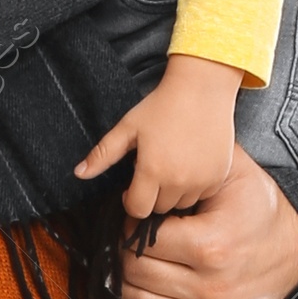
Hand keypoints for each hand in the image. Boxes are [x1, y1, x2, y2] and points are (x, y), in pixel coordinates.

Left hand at [75, 49, 240, 221]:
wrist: (203, 88)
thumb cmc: (162, 105)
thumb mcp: (127, 128)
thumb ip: (103, 155)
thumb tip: (79, 173)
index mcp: (153, 171)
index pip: (137, 210)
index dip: (131, 200)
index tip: (133, 186)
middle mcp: (179, 181)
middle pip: (159, 209)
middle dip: (152, 195)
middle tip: (154, 169)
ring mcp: (202, 181)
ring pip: (181, 204)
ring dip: (173, 193)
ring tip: (172, 166)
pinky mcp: (218, 177)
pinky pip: (201, 195)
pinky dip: (194, 187)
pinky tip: (190, 165)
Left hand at [114, 142, 297, 298]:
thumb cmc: (257, 208)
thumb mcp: (230, 172)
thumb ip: (187, 168)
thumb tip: (141, 175)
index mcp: (212, 245)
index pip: (143, 243)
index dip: (131, 229)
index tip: (136, 223)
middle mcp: (214, 288)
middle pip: (139, 277)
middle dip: (126, 258)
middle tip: (130, 246)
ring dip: (128, 289)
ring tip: (132, 271)